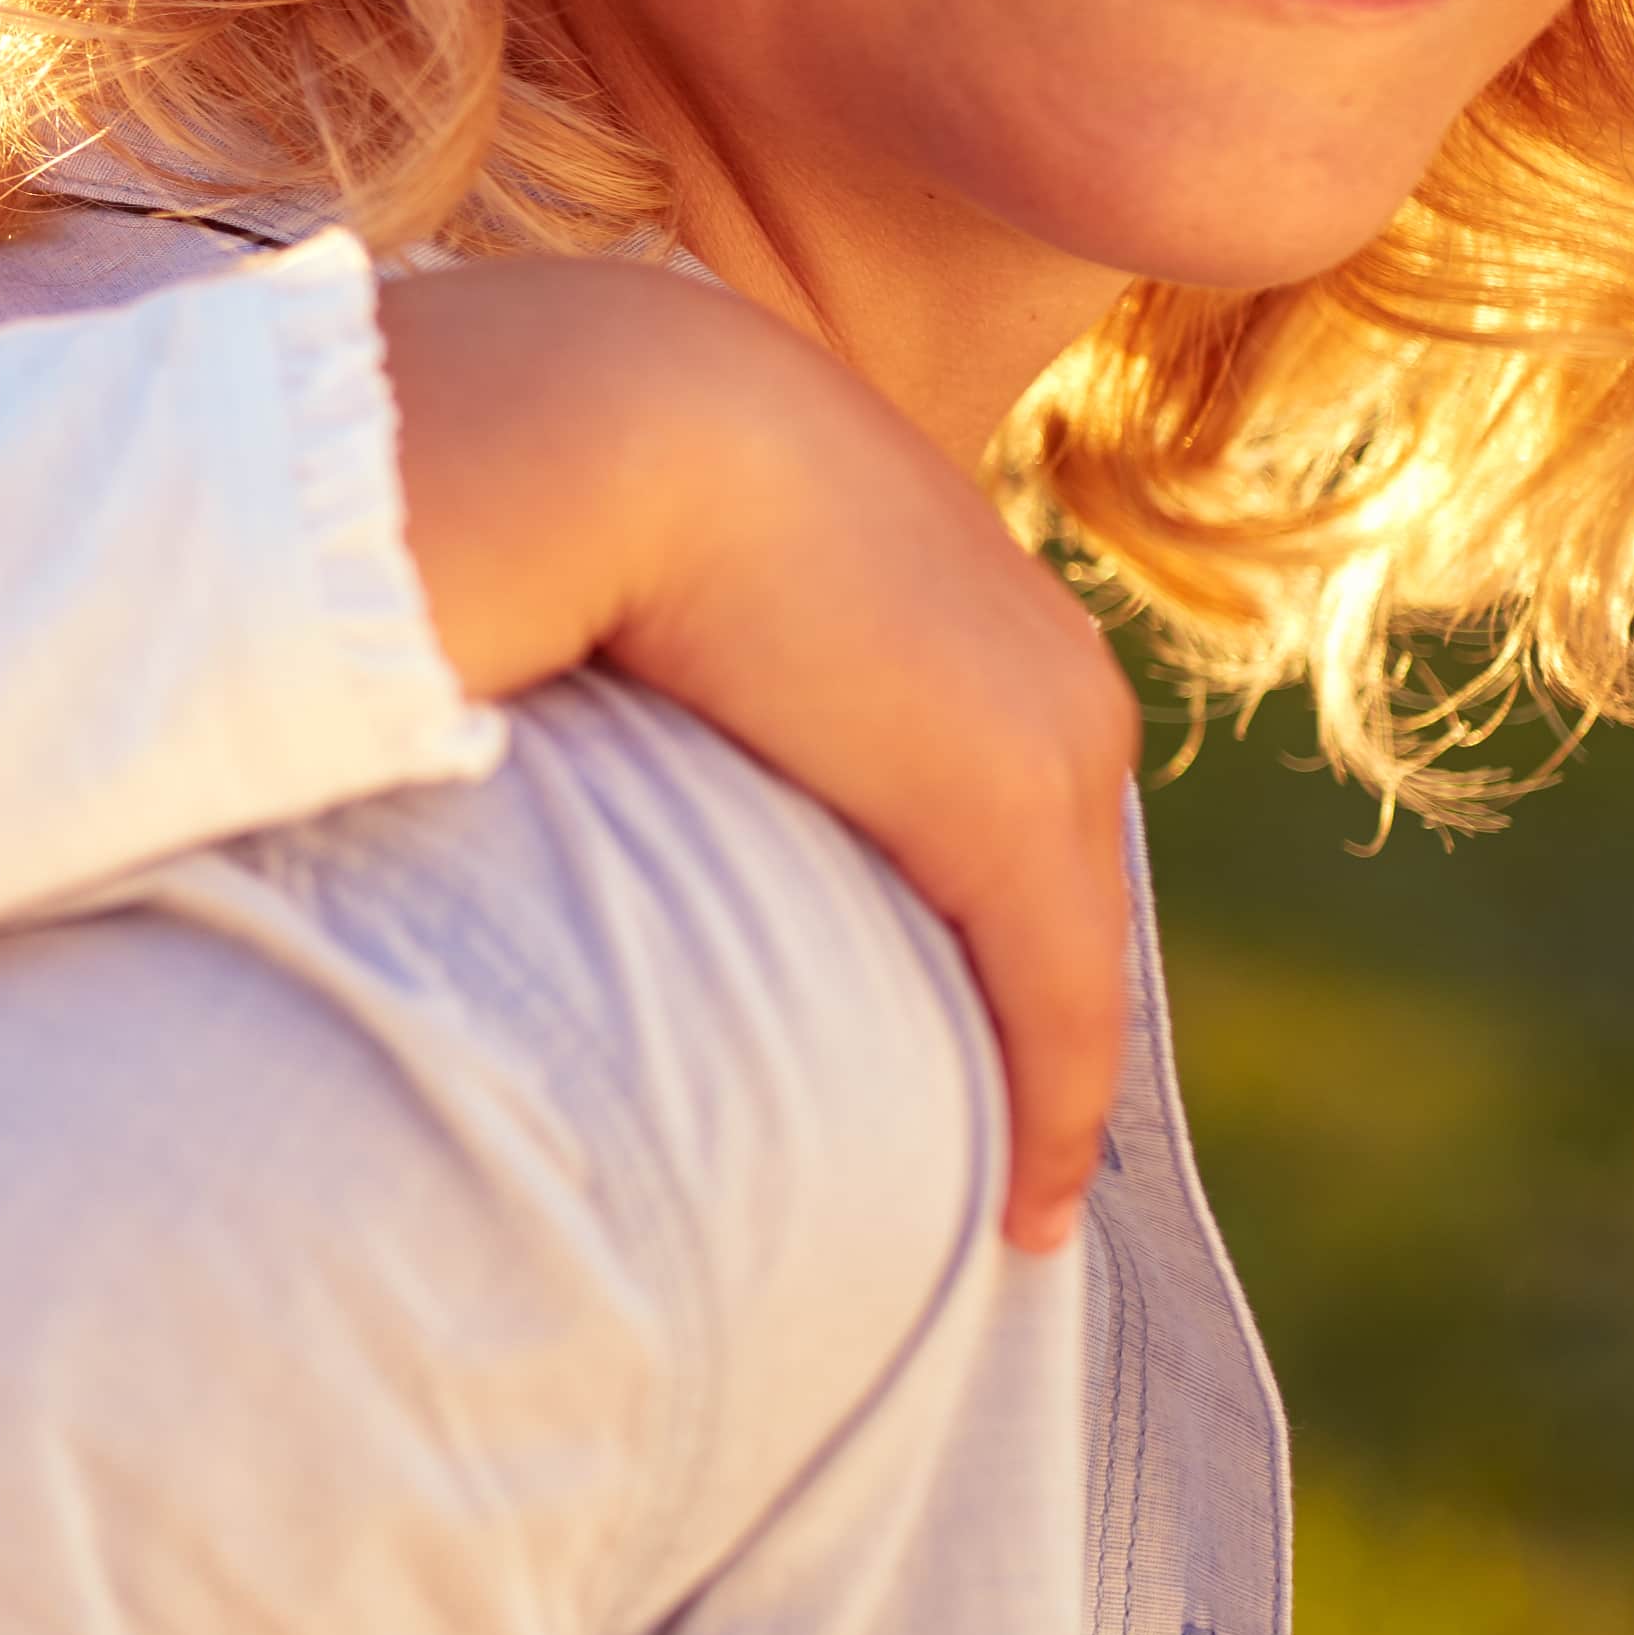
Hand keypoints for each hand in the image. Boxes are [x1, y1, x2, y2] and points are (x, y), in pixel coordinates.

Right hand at [367, 264, 1146, 1255]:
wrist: (611, 418)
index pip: (989, 769)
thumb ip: (663, 616)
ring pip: (1067, 956)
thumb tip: (566, 670)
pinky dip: (1051, 1120)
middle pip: (1056, 873)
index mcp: (955, 579)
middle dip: (1030, 1002)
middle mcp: (1039, 660)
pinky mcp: (1013, 821)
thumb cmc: (572, 457)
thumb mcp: (652, 540)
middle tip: (982, 1136)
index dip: (963, 894)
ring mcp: (1043, 737)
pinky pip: (1059, 1011)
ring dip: (1042, 1080)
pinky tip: (1027, 1215)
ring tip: (1002, 1195)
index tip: (923, 997)